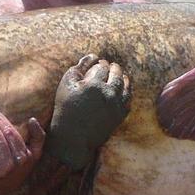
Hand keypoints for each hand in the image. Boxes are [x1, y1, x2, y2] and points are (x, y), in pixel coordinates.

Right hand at [44, 55, 130, 170]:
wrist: (73, 137)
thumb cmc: (65, 109)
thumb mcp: (66, 85)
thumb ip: (78, 68)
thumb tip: (91, 56)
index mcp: (94, 84)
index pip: (102, 67)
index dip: (100, 63)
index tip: (99, 62)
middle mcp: (108, 93)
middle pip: (116, 74)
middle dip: (113, 68)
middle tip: (111, 65)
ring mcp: (116, 105)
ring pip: (125, 86)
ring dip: (123, 78)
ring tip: (120, 75)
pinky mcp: (120, 116)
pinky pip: (128, 100)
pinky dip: (127, 92)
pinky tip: (124, 90)